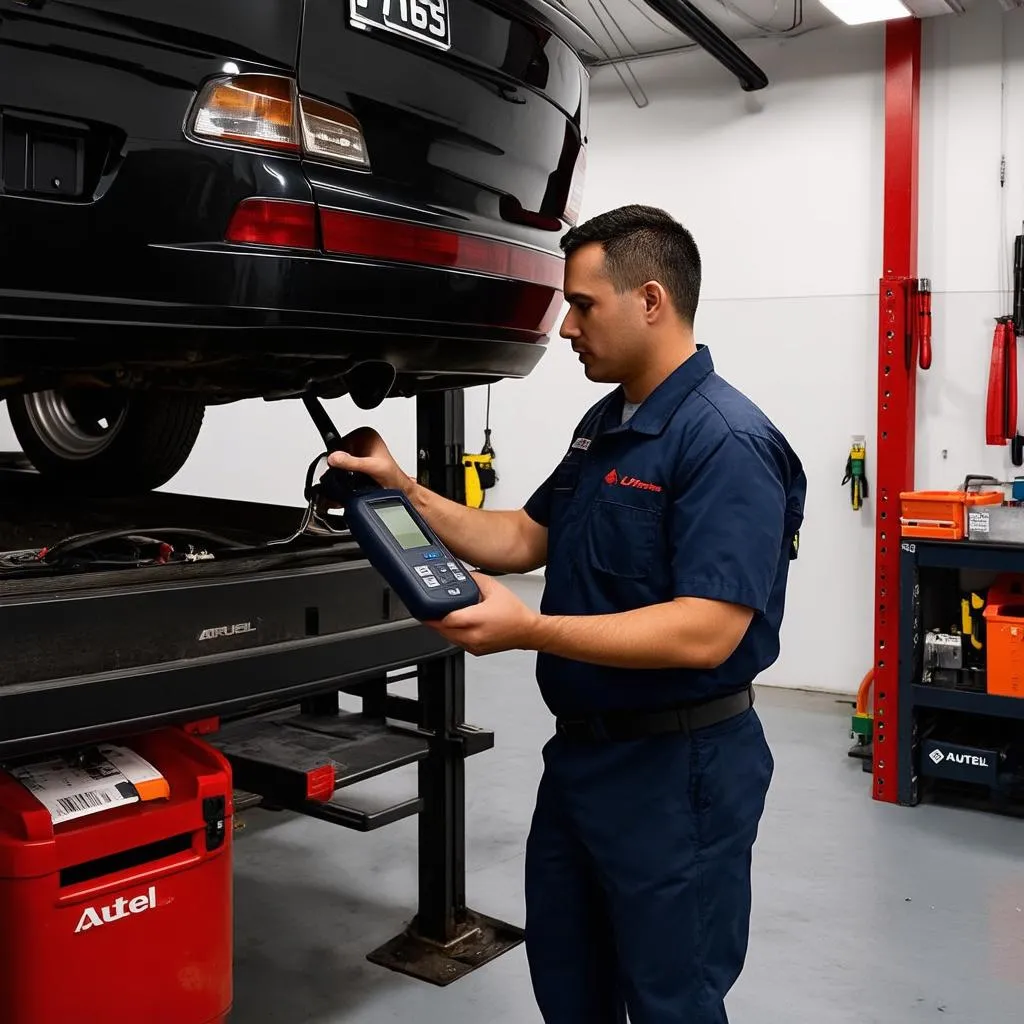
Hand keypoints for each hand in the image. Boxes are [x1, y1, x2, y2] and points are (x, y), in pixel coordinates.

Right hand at [326, 426, 411, 492]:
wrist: (397, 486)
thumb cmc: (391, 474)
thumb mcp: (370, 467)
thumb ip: (352, 462)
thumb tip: (335, 458)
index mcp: (366, 434)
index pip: (342, 442)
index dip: (340, 456)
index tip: (344, 466)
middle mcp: (363, 439)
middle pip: (341, 451)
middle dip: (344, 464)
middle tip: (355, 472)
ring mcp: (361, 449)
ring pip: (342, 459)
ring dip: (345, 469)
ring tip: (359, 474)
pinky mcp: (359, 458)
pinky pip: (346, 464)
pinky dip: (348, 471)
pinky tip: (358, 475)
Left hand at [425, 573, 541, 655]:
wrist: (527, 631)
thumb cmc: (514, 612)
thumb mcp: (494, 587)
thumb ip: (474, 579)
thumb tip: (462, 575)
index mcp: (477, 619)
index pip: (447, 619)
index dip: (434, 613)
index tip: (427, 607)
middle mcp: (474, 635)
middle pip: (444, 630)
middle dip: (434, 621)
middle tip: (428, 611)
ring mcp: (474, 645)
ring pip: (449, 638)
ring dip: (442, 629)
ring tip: (440, 617)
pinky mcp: (476, 651)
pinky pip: (457, 643)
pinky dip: (453, 634)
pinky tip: (455, 625)